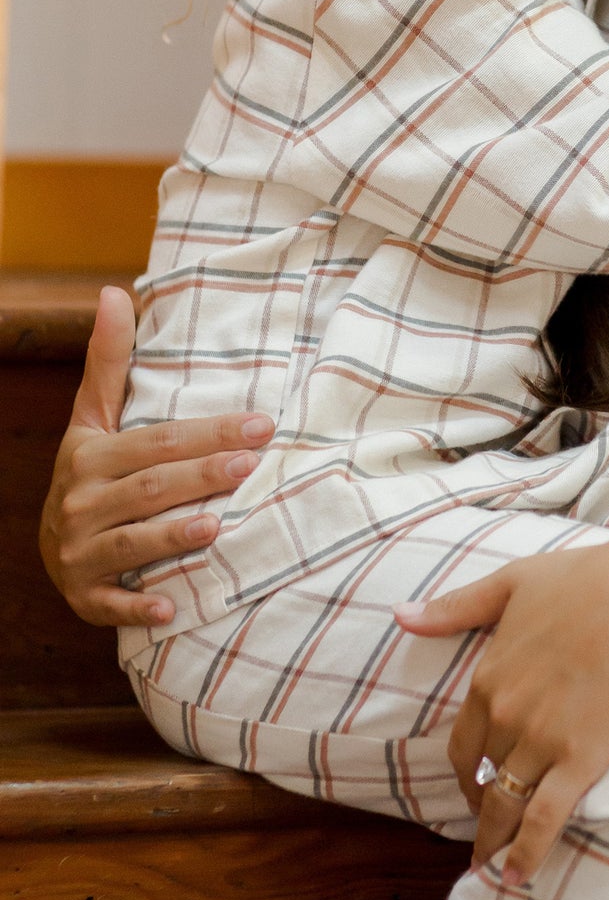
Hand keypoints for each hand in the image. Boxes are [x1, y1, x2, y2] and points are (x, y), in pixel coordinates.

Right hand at [39, 286, 274, 625]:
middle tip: (252, 464)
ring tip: (219, 524)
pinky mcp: (83, 596)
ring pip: (132, 543)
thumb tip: (113, 291)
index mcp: (90, 457)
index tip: (262, 424)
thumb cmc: (93, 469)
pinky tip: (171, 606)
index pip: (158, 441)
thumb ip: (108, 360)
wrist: (54, 543)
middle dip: (203, 475)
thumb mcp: (94, 416)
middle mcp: (81, 504)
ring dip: (174, 536)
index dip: (209, 432)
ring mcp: (78, 553)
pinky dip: (138, 607)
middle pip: (151, 487)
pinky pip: (111, 604)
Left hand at [393, 520, 608, 883]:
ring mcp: (541, 742)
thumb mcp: (510, 584)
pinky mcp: (580, 761)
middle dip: (482, 806)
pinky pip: (544, 820)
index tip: (474, 785)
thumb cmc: (585, 580)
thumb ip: (455, 607)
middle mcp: (505, 717)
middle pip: (483, 778)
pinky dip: (527, 854)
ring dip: (495, 840)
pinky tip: (517, 876)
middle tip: (488, 827)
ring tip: (492, 866)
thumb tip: (401, 615)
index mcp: (488, 679)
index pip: (463, 744)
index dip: (466, 771)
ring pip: (506, 806)